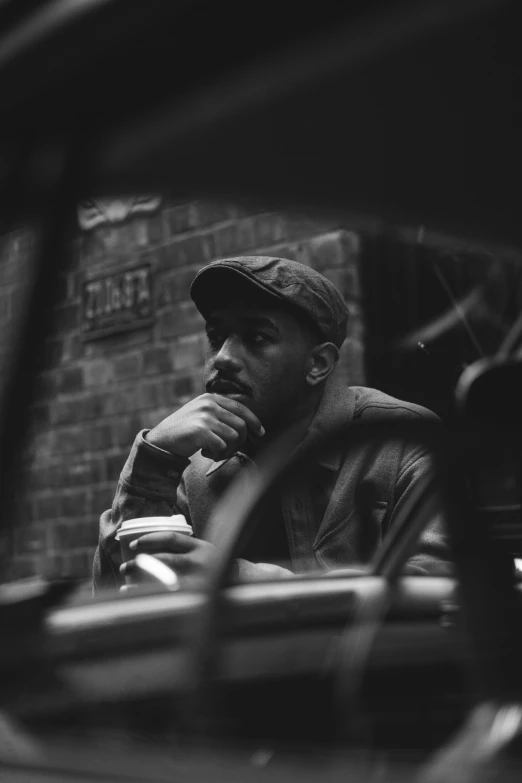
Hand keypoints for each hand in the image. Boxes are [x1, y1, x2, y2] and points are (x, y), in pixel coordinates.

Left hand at [119, 532, 215, 589]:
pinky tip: (139, 598)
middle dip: (142, 563)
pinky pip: (171, 595)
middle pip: (166, 560)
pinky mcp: (198, 595)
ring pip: (166, 579)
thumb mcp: (202, 550)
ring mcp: (200, 580)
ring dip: (143, 582)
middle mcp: (199, 561)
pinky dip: (153, 596)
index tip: (133, 545)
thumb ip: (183, 549)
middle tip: (124, 567)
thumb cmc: (214, 564)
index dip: (150, 539)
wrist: (240, 581)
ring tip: (126, 585)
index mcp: (199, 546)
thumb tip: (150, 548)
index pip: (171, 538)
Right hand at [146, 393, 263, 459]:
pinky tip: (204, 452)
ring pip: (234, 437)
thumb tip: (247, 426)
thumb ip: (220, 414)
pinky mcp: (201, 430)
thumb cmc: (184, 432)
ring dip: (227, 450)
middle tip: (226, 451)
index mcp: (211, 398)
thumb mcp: (201, 415)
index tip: (260, 432)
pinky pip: (222, 446)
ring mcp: (205, 416)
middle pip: (241, 425)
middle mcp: (209, 404)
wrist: (160, 441)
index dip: (254, 421)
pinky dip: (216, 454)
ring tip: (212, 451)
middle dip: (238, 442)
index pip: (241, 408)